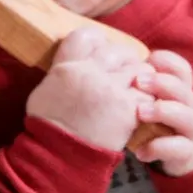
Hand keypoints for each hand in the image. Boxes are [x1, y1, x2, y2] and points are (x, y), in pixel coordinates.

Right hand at [26, 28, 146, 151]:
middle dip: (124, 60)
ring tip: (137, 88)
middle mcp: (90, 73)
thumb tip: (72, 63)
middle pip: (116, 51)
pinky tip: (141, 107)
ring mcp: (110, 90)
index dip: (98, 41)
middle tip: (126, 72)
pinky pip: (147, 94)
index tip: (102, 52)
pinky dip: (147, 99)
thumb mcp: (44, 91)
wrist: (60, 157)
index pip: (86, 36)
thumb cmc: (49, 128)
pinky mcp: (127, 109)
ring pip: (138, 70)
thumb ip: (61, 72)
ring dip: (141, 78)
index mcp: (67, 67)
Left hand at [130, 50, 192, 176]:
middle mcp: (191, 108)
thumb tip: (113, 67)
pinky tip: (140, 151)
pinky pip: (181, 149)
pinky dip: (159, 148)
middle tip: (139, 82)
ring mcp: (192, 131)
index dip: (168, 63)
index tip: (148, 61)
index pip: (182, 70)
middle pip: (184, 90)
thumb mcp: (153, 102)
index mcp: (182, 91)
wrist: (184, 157)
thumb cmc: (160, 123)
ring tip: (140, 113)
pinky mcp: (189, 153)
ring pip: (187, 117)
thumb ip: (141, 86)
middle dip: (162, 83)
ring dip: (163, 111)